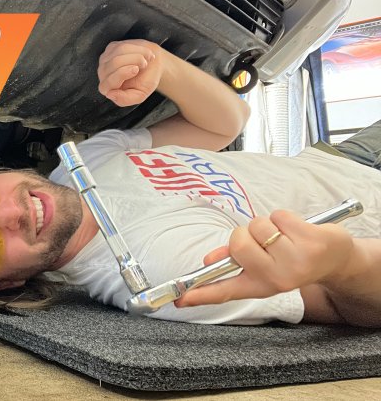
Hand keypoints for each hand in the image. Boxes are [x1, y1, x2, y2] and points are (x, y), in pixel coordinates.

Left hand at [97, 39, 162, 106]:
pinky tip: (142, 53)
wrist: (154, 66)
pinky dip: (136, 49)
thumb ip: (125, 100)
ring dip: (137, 54)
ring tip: (145, 60)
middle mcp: (102, 74)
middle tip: (144, 64)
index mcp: (107, 89)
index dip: (122, 74)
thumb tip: (109, 94)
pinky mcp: (110, 48)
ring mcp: (105, 60)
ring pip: (119, 52)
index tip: (136, 69)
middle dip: (134, 61)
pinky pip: (122, 45)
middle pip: (114, 63)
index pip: (108, 82)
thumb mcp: (140, 95)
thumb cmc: (146, 82)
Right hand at [176, 210, 354, 306]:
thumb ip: (234, 262)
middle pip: (238, 243)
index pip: (225, 291)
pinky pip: (278, 216)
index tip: (181, 300)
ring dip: (267, 224)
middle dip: (245, 234)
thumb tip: (208, 260)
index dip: (202, 294)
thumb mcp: (264, 266)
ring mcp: (295, 261)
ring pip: (258, 226)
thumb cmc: (292, 259)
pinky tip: (297, 230)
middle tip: (263, 240)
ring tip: (284, 236)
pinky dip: (284, 217)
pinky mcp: (311, 242)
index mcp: (260, 286)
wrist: (336, 260)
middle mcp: (276, 278)